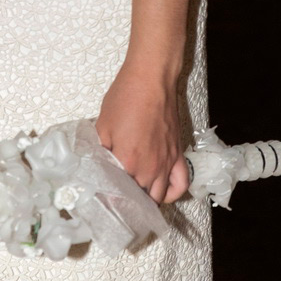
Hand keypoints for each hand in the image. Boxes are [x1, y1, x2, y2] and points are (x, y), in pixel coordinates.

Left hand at [95, 63, 188, 204]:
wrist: (151, 80)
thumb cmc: (125, 98)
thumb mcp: (103, 124)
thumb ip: (101, 150)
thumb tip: (100, 166)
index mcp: (128, 162)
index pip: (118, 194)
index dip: (110, 197)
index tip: (102, 196)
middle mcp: (150, 168)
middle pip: (139, 199)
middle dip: (128, 200)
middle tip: (117, 194)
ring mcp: (166, 163)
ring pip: (158, 197)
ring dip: (147, 199)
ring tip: (136, 195)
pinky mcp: (178, 155)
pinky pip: (180, 184)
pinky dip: (172, 193)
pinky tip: (161, 189)